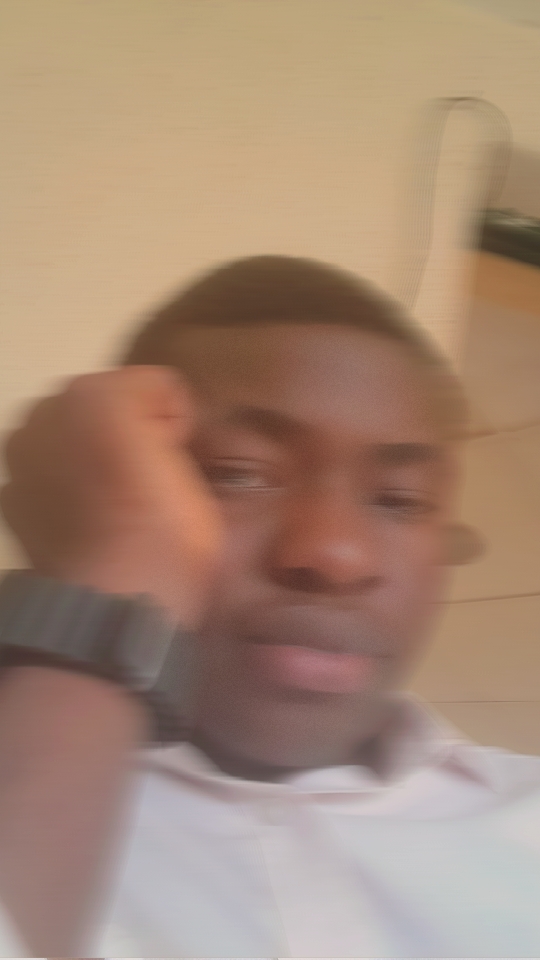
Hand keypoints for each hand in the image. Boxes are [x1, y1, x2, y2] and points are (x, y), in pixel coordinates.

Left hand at [0, 366, 223, 628]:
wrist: (113, 607)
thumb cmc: (166, 533)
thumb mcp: (191, 460)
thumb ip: (174, 419)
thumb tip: (157, 429)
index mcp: (94, 393)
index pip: (155, 388)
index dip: (175, 422)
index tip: (179, 461)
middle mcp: (42, 412)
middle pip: (107, 406)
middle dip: (129, 432)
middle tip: (151, 482)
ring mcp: (19, 456)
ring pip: (76, 437)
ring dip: (95, 455)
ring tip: (117, 502)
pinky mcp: (10, 497)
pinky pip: (52, 472)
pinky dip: (67, 484)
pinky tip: (87, 517)